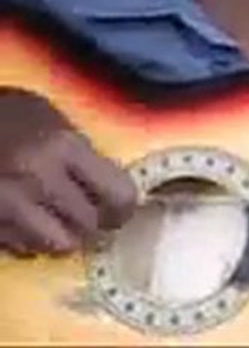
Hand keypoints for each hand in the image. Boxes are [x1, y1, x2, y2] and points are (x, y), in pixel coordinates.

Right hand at [0, 88, 136, 255]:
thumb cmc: (8, 114)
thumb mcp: (55, 120)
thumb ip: (84, 155)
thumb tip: (111, 189)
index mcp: (63, 147)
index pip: (117, 194)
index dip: (123, 207)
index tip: (120, 210)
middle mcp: (38, 179)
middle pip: (89, 225)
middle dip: (93, 223)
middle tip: (88, 214)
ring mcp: (6, 205)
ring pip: (56, 245)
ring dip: (61, 236)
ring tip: (56, 219)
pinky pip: (21, 248)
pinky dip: (29, 241)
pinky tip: (25, 220)